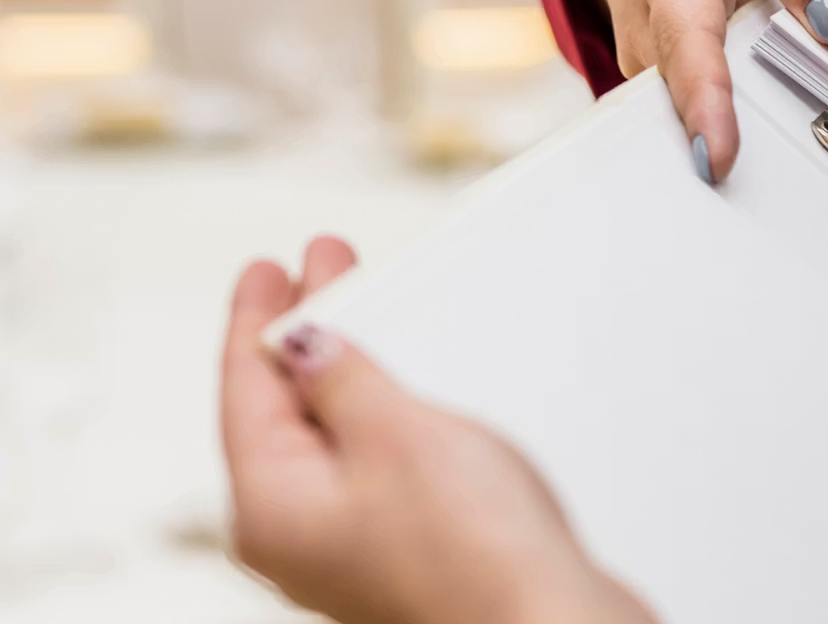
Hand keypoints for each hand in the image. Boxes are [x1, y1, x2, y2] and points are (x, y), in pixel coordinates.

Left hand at [220, 236, 660, 623]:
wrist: (547, 623)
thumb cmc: (475, 555)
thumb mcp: (396, 433)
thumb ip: (343, 378)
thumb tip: (305, 344)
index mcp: (272, 507)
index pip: (246, 389)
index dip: (257, 319)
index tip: (266, 272)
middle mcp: (297, 535)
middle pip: (283, 413)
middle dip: (303, 336)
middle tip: (316, 271)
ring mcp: (348, 547)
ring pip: (329, 437)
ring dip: (344, 372)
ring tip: (361, 319)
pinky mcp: (401, 550)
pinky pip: (368, 464)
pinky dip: (377, 415)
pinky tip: (401, 392)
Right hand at [566, 0, 827, 182]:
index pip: (686, 38)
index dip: (703, 101)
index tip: (717, 159)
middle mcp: (646, 18)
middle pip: (687, 96)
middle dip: (741, 141)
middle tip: (806, 195)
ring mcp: (642, 51)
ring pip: (690, 109)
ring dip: (747, 135)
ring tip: (810, 173)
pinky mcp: (653, 69)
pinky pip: (694, 104)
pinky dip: (739, 116)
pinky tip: (784, 133)